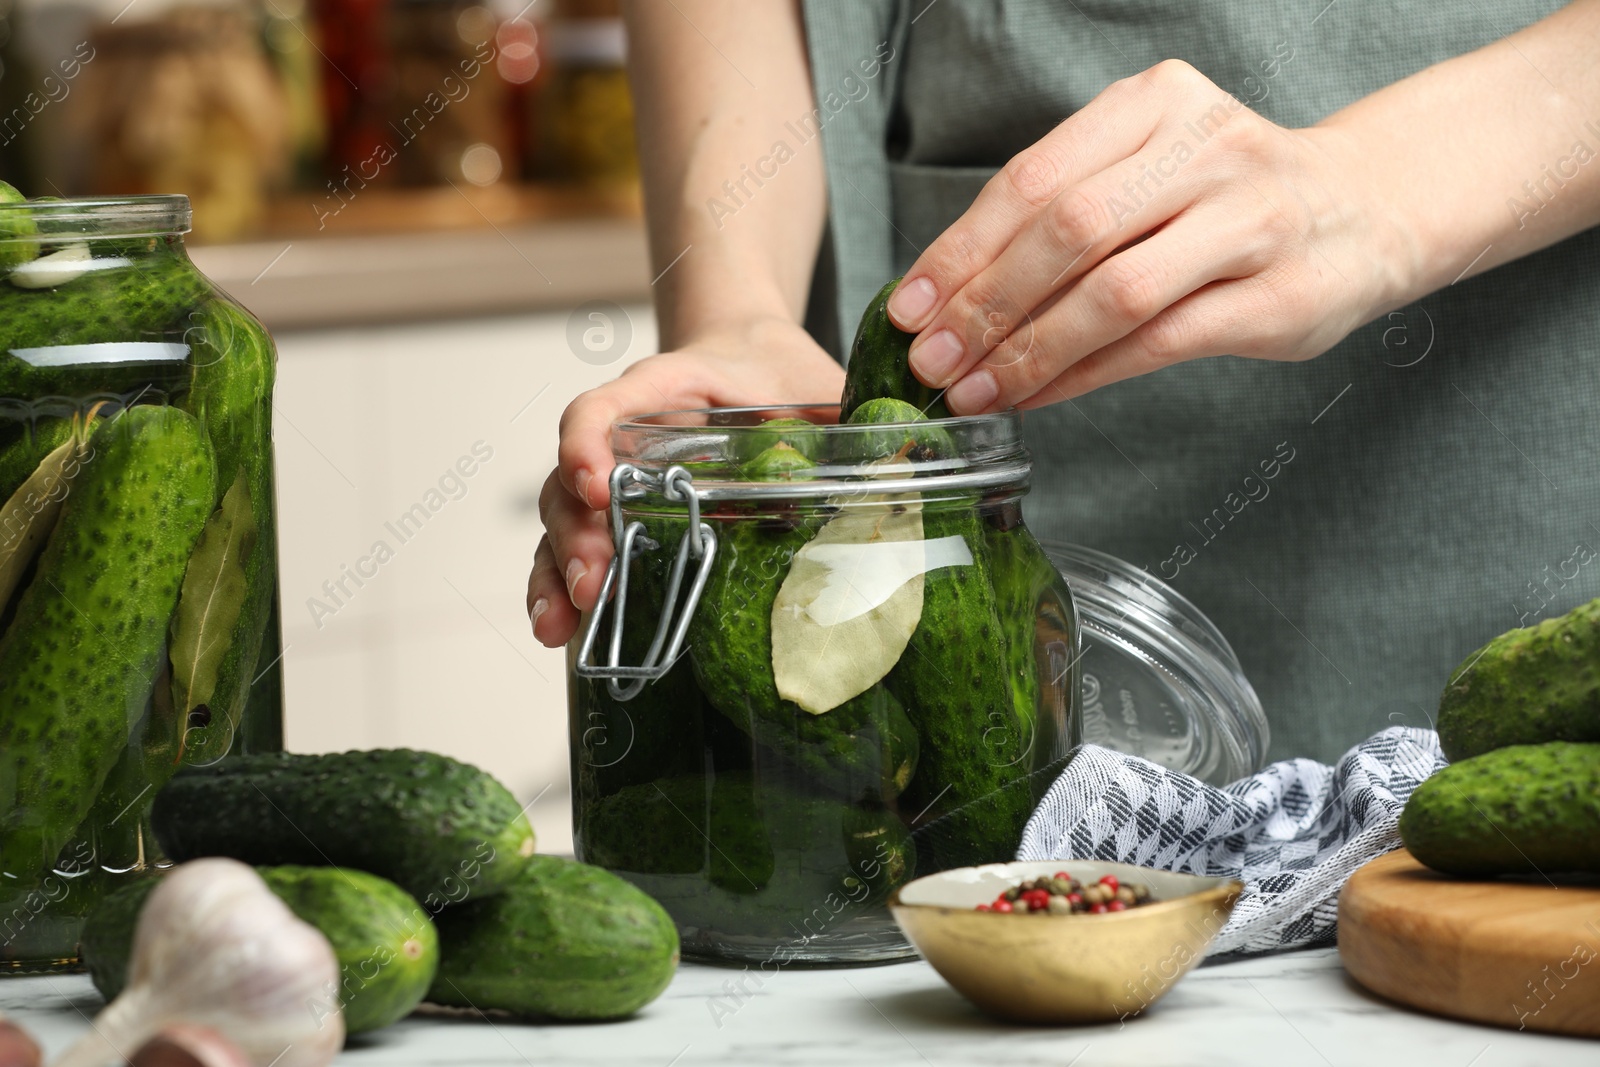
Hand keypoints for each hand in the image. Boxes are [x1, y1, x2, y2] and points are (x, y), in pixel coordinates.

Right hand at [527, 317, 842, 646]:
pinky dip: (562, 590)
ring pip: (564, 520)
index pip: (608, 405)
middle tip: (592, 585)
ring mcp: (618, 479)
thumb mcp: (818, 382)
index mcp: (667, 388)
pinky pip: (581, 549)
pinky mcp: (625, 518)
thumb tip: (900, 463)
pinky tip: (562, 632)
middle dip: (576, 535)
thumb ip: (848, 416)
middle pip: (574, 478)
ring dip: (557, 573)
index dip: (589, 442)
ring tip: (561, 624)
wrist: (755, 358)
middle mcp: (627, 435)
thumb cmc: (780, 371)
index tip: (595, 483)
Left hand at [886, 59, 1417, 411]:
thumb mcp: (1148, 165)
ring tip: (970, 390)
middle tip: (929, 360)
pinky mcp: (1274, 297)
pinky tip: (1033, 396)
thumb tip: (946, 296)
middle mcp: (1207, 148)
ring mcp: (1250, 221)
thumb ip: (1063, 208)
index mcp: (1157, 102)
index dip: (961, 250)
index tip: (907, 306)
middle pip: (1067, 230)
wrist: (1366, 210)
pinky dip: (1081, 376)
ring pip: (1112, 292)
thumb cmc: (1226, 195)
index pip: (1033, 178)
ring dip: (1026, 351)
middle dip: (984, 305)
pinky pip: (1155, 343)